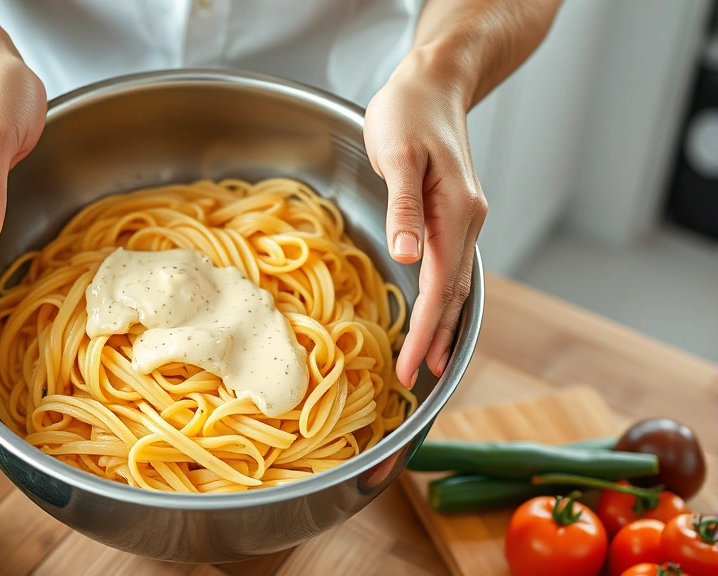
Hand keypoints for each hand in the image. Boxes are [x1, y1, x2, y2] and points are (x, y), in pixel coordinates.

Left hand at [363, 48, 487, 387]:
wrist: (434, 83)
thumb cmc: (409, 112)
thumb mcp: (397, 154)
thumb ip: (404, 207)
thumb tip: (407, 256)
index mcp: (455, 211)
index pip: (439, 286)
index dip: (425, 330)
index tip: (412, 366)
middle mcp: (467, 221)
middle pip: (453, 294)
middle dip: (436, 340)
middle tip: (416, 379)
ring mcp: (464, 219)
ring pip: (456, 285)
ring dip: (445, 325)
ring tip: (432, 364)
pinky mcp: (454, 215)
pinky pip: (451, 268)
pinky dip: (443, 300)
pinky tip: (435, 315)